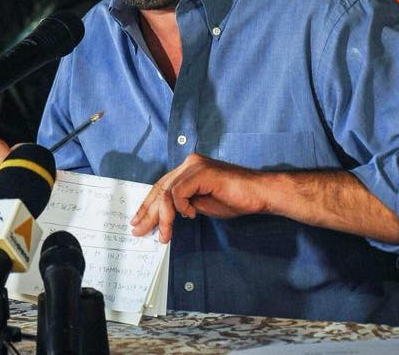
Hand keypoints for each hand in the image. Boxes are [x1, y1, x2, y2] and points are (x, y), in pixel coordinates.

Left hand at [130, 153, 265, 242]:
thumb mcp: (201, 205)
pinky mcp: (201, 171)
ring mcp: (194, 165)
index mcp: (188, 169)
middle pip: (159, 189)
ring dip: (164, 217)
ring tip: (166, 235)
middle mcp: (188, 163)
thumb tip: (163, 218)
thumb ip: (182, 206)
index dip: (147, 206)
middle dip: (148, 213)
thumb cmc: (235, 199)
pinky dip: (181, 207)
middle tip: (140, 231)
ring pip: (166, 192)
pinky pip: (179, 193)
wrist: (259, 195)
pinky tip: (192, 215)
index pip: (161, 187)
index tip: (139, 222)